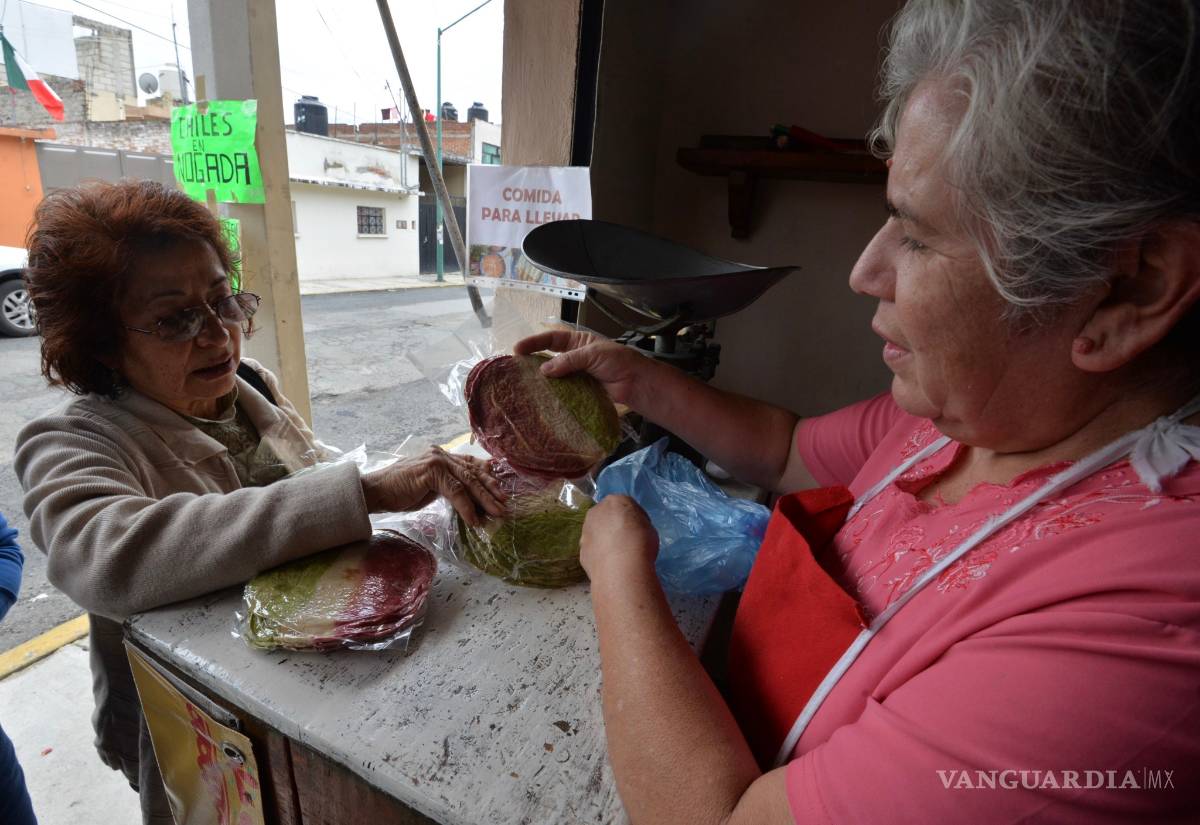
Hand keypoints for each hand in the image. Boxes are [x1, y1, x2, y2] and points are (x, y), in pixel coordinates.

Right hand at [361, 446, 505, 526]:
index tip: (501, 491)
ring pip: (468, 482)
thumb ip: (447, 486)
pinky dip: (467, 507)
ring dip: (485, 500)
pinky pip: (456, 491)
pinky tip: (474, 520)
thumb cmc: (399, 492)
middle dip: (492, 490)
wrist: (374, 492)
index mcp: (441, 456)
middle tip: (505, 505)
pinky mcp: (431, 472)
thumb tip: (469, 499)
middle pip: (473, 473)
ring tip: (497, 514)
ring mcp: (436, 461)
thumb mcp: (429, 487)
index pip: (470, 465)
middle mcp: (441, 454)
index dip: (487, 477)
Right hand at [513, 330, 658, 409]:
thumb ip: (568, 360)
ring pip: (555, 377)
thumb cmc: (619, 362)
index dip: (535, 342)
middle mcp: (576, 358)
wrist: (637, 384)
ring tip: (525, 386)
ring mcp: (578, 376)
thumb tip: (544, 370)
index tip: (518, 349)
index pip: (553, 339)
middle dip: (534, 362)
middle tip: (516, 369)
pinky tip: (543, 400)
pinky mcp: (581, 393)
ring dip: (542, 382)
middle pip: (550, 358)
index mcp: (579, 342)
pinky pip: (564, 393)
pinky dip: (554, 396)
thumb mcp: (592, 354)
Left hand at [579, 495, 658, 578]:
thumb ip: (637, 524)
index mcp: (615, 501)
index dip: (633, 518)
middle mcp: (596, 512)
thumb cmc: (640, 542)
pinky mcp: (581, 550)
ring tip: (617, 556)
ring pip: (596, 533)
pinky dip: (599, 555)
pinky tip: (610, 565)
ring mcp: (585, 532)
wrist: (621, 567)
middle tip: (626, 540)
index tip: (640, 529)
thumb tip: (631, 531)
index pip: (625, 505)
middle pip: (605, 516)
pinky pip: (593, 550)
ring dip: (604, 540)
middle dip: (614, 526)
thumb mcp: (648, 527)